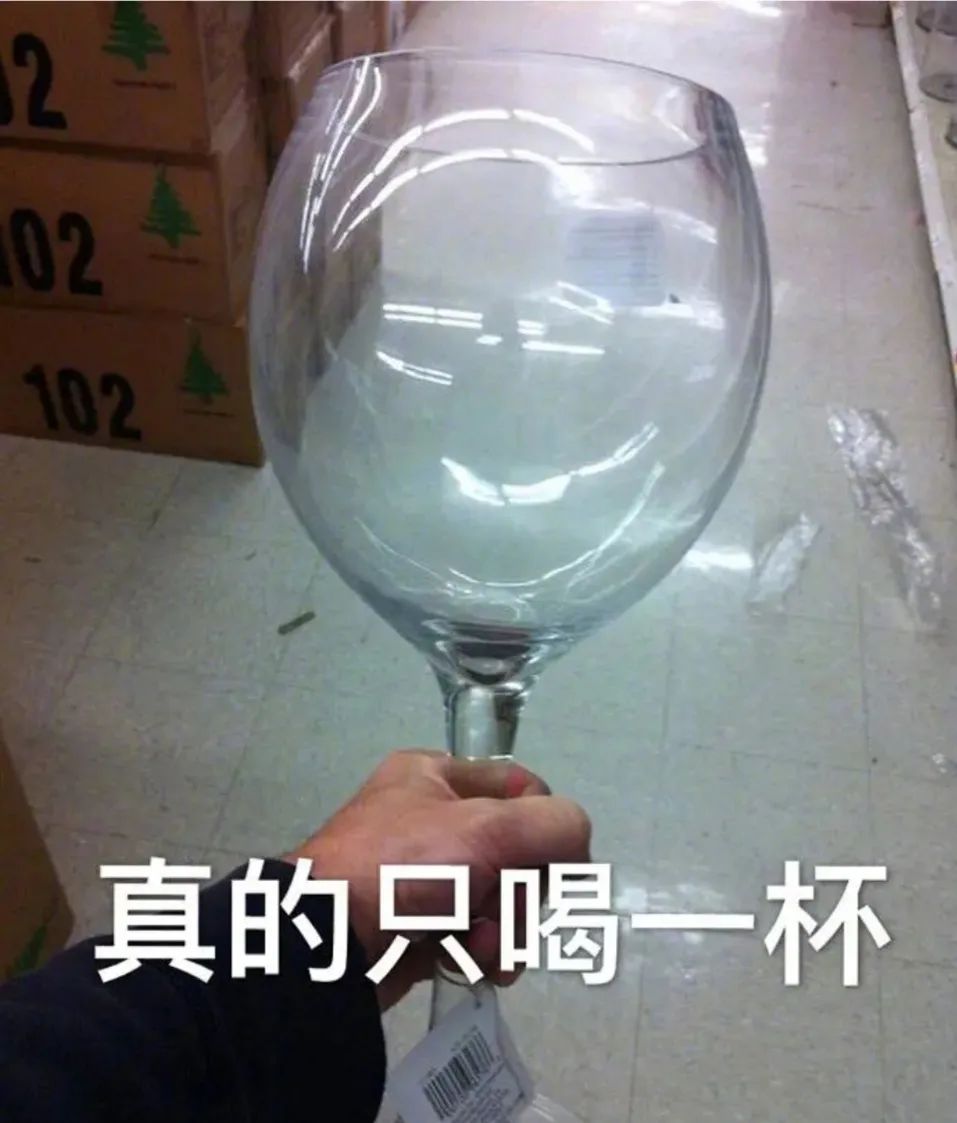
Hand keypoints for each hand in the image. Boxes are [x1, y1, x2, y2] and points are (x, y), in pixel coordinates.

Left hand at [286, 749, 590, 1009]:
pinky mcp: (417, 925)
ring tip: (483, 951)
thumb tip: (576, 848)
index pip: (524, 788)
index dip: (545, 828)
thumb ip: (556, 824)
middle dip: (520, 895)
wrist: (324, 947)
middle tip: (502, 916)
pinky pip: (473, 932)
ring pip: (499, 898)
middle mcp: (429, 818)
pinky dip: (480, 951)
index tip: (550, 864)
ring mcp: (422, 875)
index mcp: (435, 775)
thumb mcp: (489, 828)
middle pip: (517, 851)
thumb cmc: (405, 868)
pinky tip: (472, 964)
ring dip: (504, 930)